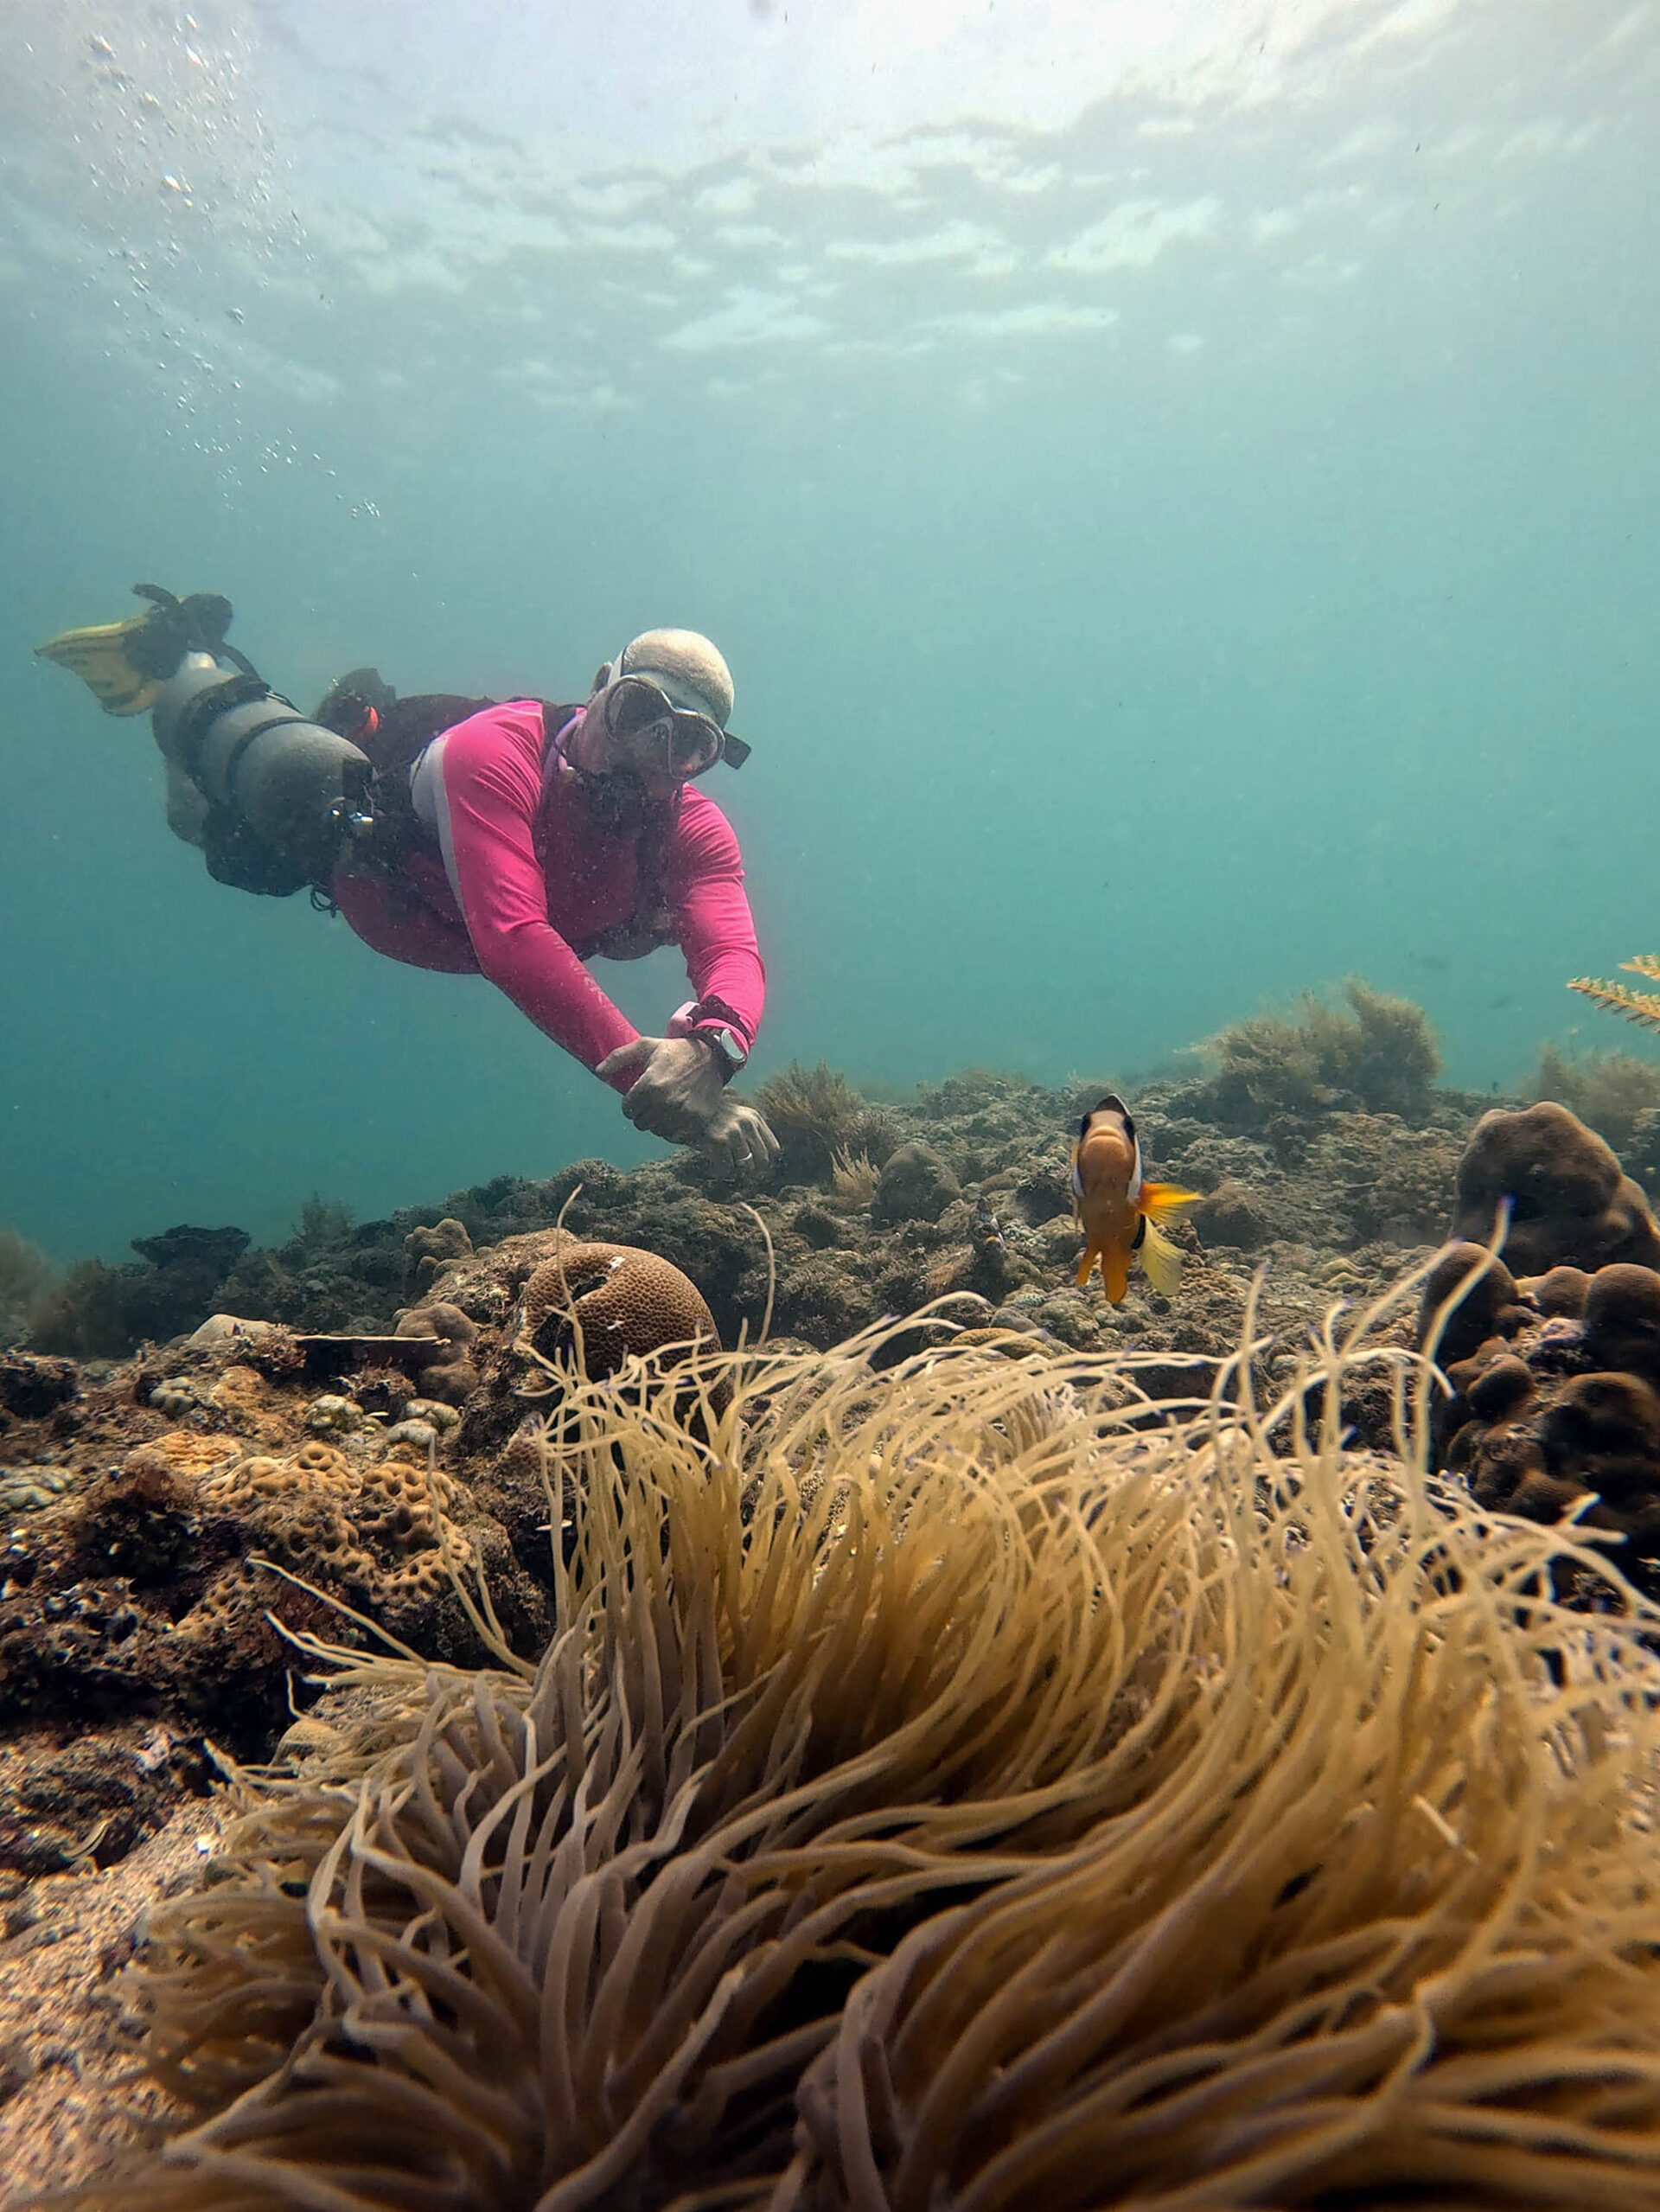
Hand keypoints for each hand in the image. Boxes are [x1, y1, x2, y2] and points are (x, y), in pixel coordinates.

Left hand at [597, 1035, 778, 1173]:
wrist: (711, 1057)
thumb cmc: (674, 1052)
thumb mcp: (645, 1046)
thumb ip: (618, 1057)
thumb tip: (599, 1072)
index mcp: (650, 1085)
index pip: (628, 1109)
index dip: (631, 1102)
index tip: (640, 1095)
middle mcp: (666, 1102)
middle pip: (641, 1122)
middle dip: (643, 1113)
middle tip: (653, 1100)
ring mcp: (682, 1114)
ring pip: (657, 1131)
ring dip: (657, 1122)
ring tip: (665, 1107)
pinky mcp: (696, 1122)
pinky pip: (674, 1137)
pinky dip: (673, 1130)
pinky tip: (676, 1115)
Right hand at [696, 1094, 780, 1175]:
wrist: (688, 1111)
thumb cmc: (713, 1121)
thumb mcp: (737, 1120)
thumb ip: (751, 1136)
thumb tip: (762, 1167)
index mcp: (755, 1119)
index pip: (774, 1149)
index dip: (766, 1163)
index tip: (756, 1169)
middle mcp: (748, 1124)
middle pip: (763, 1160)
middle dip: (753, 1173)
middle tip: (743, 1177)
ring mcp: (734, 1132)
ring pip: (746, 1167)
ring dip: (737, 1174)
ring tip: (728, 1170)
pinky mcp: (720, 1141)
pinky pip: (728, 1169)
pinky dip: (723, 1173)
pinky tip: (717, 1168)